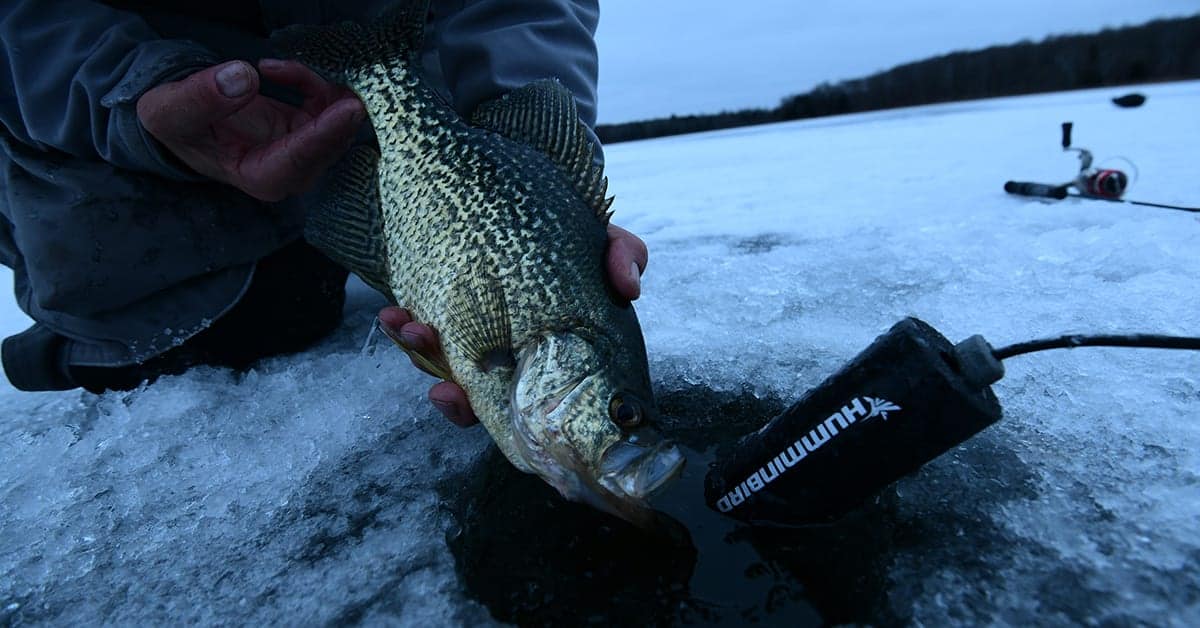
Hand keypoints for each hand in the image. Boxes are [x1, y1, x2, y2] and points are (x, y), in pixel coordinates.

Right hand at [136, 59, 365, 201]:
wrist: (179, 116)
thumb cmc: (175, 122)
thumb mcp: (170, 111)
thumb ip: (202, 98)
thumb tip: (244, 78)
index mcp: (260, 178)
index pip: (301, 161)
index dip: (327, 134)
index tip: (350, 108)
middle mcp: (289, 171)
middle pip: (331, 143)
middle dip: (336, 107)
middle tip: (334, 72)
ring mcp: (302, 149)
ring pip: (335, 121)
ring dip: (318, 86)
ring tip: (274, 67)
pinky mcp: (306, 127)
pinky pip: (325, 103)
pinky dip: (308, 80)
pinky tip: (275, 68)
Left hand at [379, 223, 648, 426]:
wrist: (501, 188)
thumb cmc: (563, 227)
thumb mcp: (598, 238)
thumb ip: (622, 255)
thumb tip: (629, 286)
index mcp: (550, 354)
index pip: (534, 400)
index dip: (510, 417)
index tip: (485, 406)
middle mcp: (511, 355)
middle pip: (483, 400)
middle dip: (459, 402)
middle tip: (446, 389)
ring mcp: (473, 334)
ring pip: (446, 367)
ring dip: (425, 357)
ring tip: (413, 331)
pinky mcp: (439, 313)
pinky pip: (418, 335)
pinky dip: (402, 329)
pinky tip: (395, 316)